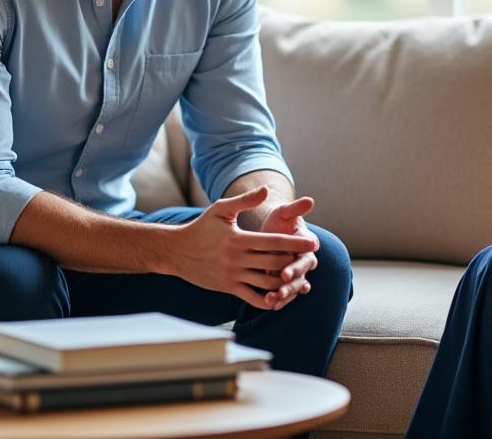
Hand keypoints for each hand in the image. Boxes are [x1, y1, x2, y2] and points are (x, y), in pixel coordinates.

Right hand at [169, 187, 319, 310]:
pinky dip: (269, 300)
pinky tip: (282, 297)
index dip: (297, 243)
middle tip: (311, 260)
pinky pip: (253, 298)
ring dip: (286, 283)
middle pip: (275, 263)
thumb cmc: (201, 227)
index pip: (274, 241)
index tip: (314, 243)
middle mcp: (237, 259)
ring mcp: (233, 275)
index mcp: (239, 238)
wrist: (176, 251)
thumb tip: (266, 190)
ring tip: (301, 278)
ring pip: (267, 283)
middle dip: (295, 262)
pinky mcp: (228, 287)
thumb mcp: (221, 209)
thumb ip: (245, 201)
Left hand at [259, 196, 319, 310]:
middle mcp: (304, 260)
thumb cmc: (279, 221)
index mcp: (306, 244)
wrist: (271, 231)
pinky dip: (280, 299)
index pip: (304, 258)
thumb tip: (310, 200)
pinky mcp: (286, 280)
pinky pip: (286, 292)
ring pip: (294, 286)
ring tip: (273, 301)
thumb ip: (295, 208)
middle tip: (279, 292)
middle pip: (301, 276)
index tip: (284, 273)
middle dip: (290, 285)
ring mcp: (295, 271)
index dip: (296, 267)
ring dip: (285, 295)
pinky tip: (271, 305)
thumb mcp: (284, 212)